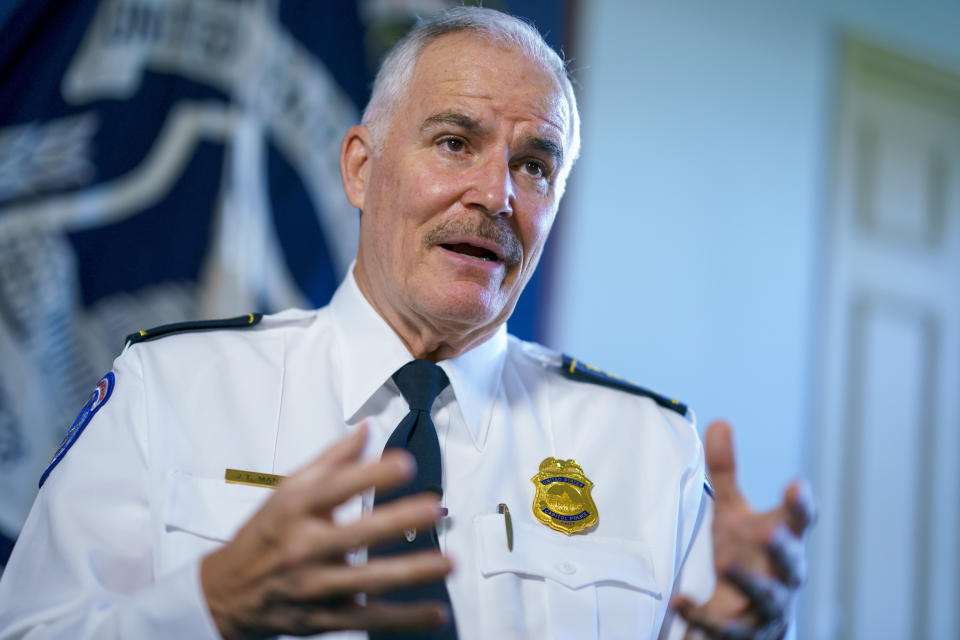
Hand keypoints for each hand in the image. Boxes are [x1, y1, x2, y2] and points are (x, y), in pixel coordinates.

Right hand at [200, 424, 452, 638]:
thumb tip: (366, 430)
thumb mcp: (287, 490)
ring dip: (411, 571)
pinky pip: (370, 618)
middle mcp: (305, 546)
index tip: (405, 464)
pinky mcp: (325, 615)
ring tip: (448, 562)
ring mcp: (315, 584)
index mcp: (296, 509)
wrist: (227, 592)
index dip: (372, 474)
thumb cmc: (265, 535)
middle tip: (434, 509)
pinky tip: (435, 610)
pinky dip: (405, 617)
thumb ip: (331, 460)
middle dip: (399, 521)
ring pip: (368, 580)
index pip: (336, 487)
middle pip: (356, 533)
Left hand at [671, 421, 814, 639]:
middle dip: (782, 547)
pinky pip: (726, 629)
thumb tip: (718, 422)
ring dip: (748, 580)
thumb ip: (726, 473)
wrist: (753, 618)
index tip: (795, 485)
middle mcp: (783, 574)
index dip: (800, 504)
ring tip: (726, 563)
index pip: (799, 520)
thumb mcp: (733, 513)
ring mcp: (767, 606)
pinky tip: (680, 603)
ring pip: (766, 597)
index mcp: (782, 538)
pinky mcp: (744, 632)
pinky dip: (703, 618)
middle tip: (770, 531)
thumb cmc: (745, 552)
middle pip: (790, 561)